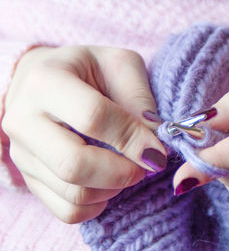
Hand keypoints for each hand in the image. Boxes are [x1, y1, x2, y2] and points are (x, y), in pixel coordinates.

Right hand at [3, 46, 166, 222]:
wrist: (47, 82)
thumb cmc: (88, 70)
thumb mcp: (120, 66)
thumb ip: (139, 98)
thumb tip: (155, 141)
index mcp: (47, 80)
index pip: (93, 117)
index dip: (132, 139)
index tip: (158, 152)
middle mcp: (24, 120)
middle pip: (74, 164)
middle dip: (122, 172)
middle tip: (146, 165)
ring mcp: (22, 154)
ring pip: (72, 193)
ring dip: (114, 188)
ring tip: (128, 169)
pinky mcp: (30, 178)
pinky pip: (67, 210)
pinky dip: (98, 204)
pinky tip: (109, 183)